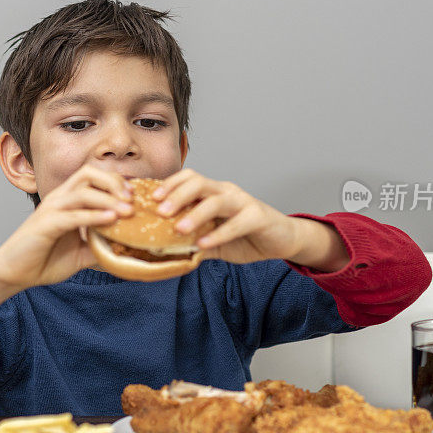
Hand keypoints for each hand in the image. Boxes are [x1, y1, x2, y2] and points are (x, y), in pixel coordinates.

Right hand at [0, 164, 134, 290]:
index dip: (116, 182)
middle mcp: (59, 199)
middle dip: (114, 182)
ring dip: (108, 199)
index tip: (134, 197)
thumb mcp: (81, 253)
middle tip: (132, 199)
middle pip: (88, 173)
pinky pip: (72, 215)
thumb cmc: (45, 260)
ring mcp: (51, 210)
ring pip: (82, 192)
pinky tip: (110, 220)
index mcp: (67, 200)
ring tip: (127, 211)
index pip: (94, 177)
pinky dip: (93, 216)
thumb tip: (128, 248)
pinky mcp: (45, 225)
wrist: (15, 274)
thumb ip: (101, 246)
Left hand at [151, 169, 305, 264]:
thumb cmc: (246, 237)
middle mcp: (226, 192)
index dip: (169, 185)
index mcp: (213, 193)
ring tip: (179, 228)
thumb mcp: (213, 242)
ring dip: (195, 213)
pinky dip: (219, 233)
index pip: (188, 178)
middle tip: (160, 211)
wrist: (282, 240)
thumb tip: (163, 254)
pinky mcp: (258, 216)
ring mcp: (243, 202)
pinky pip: (237, 222)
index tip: (151, 199)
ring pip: (216, 199)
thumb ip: (192, 244)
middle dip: (176, 195)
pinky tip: (204, 243)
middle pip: (198, 182)